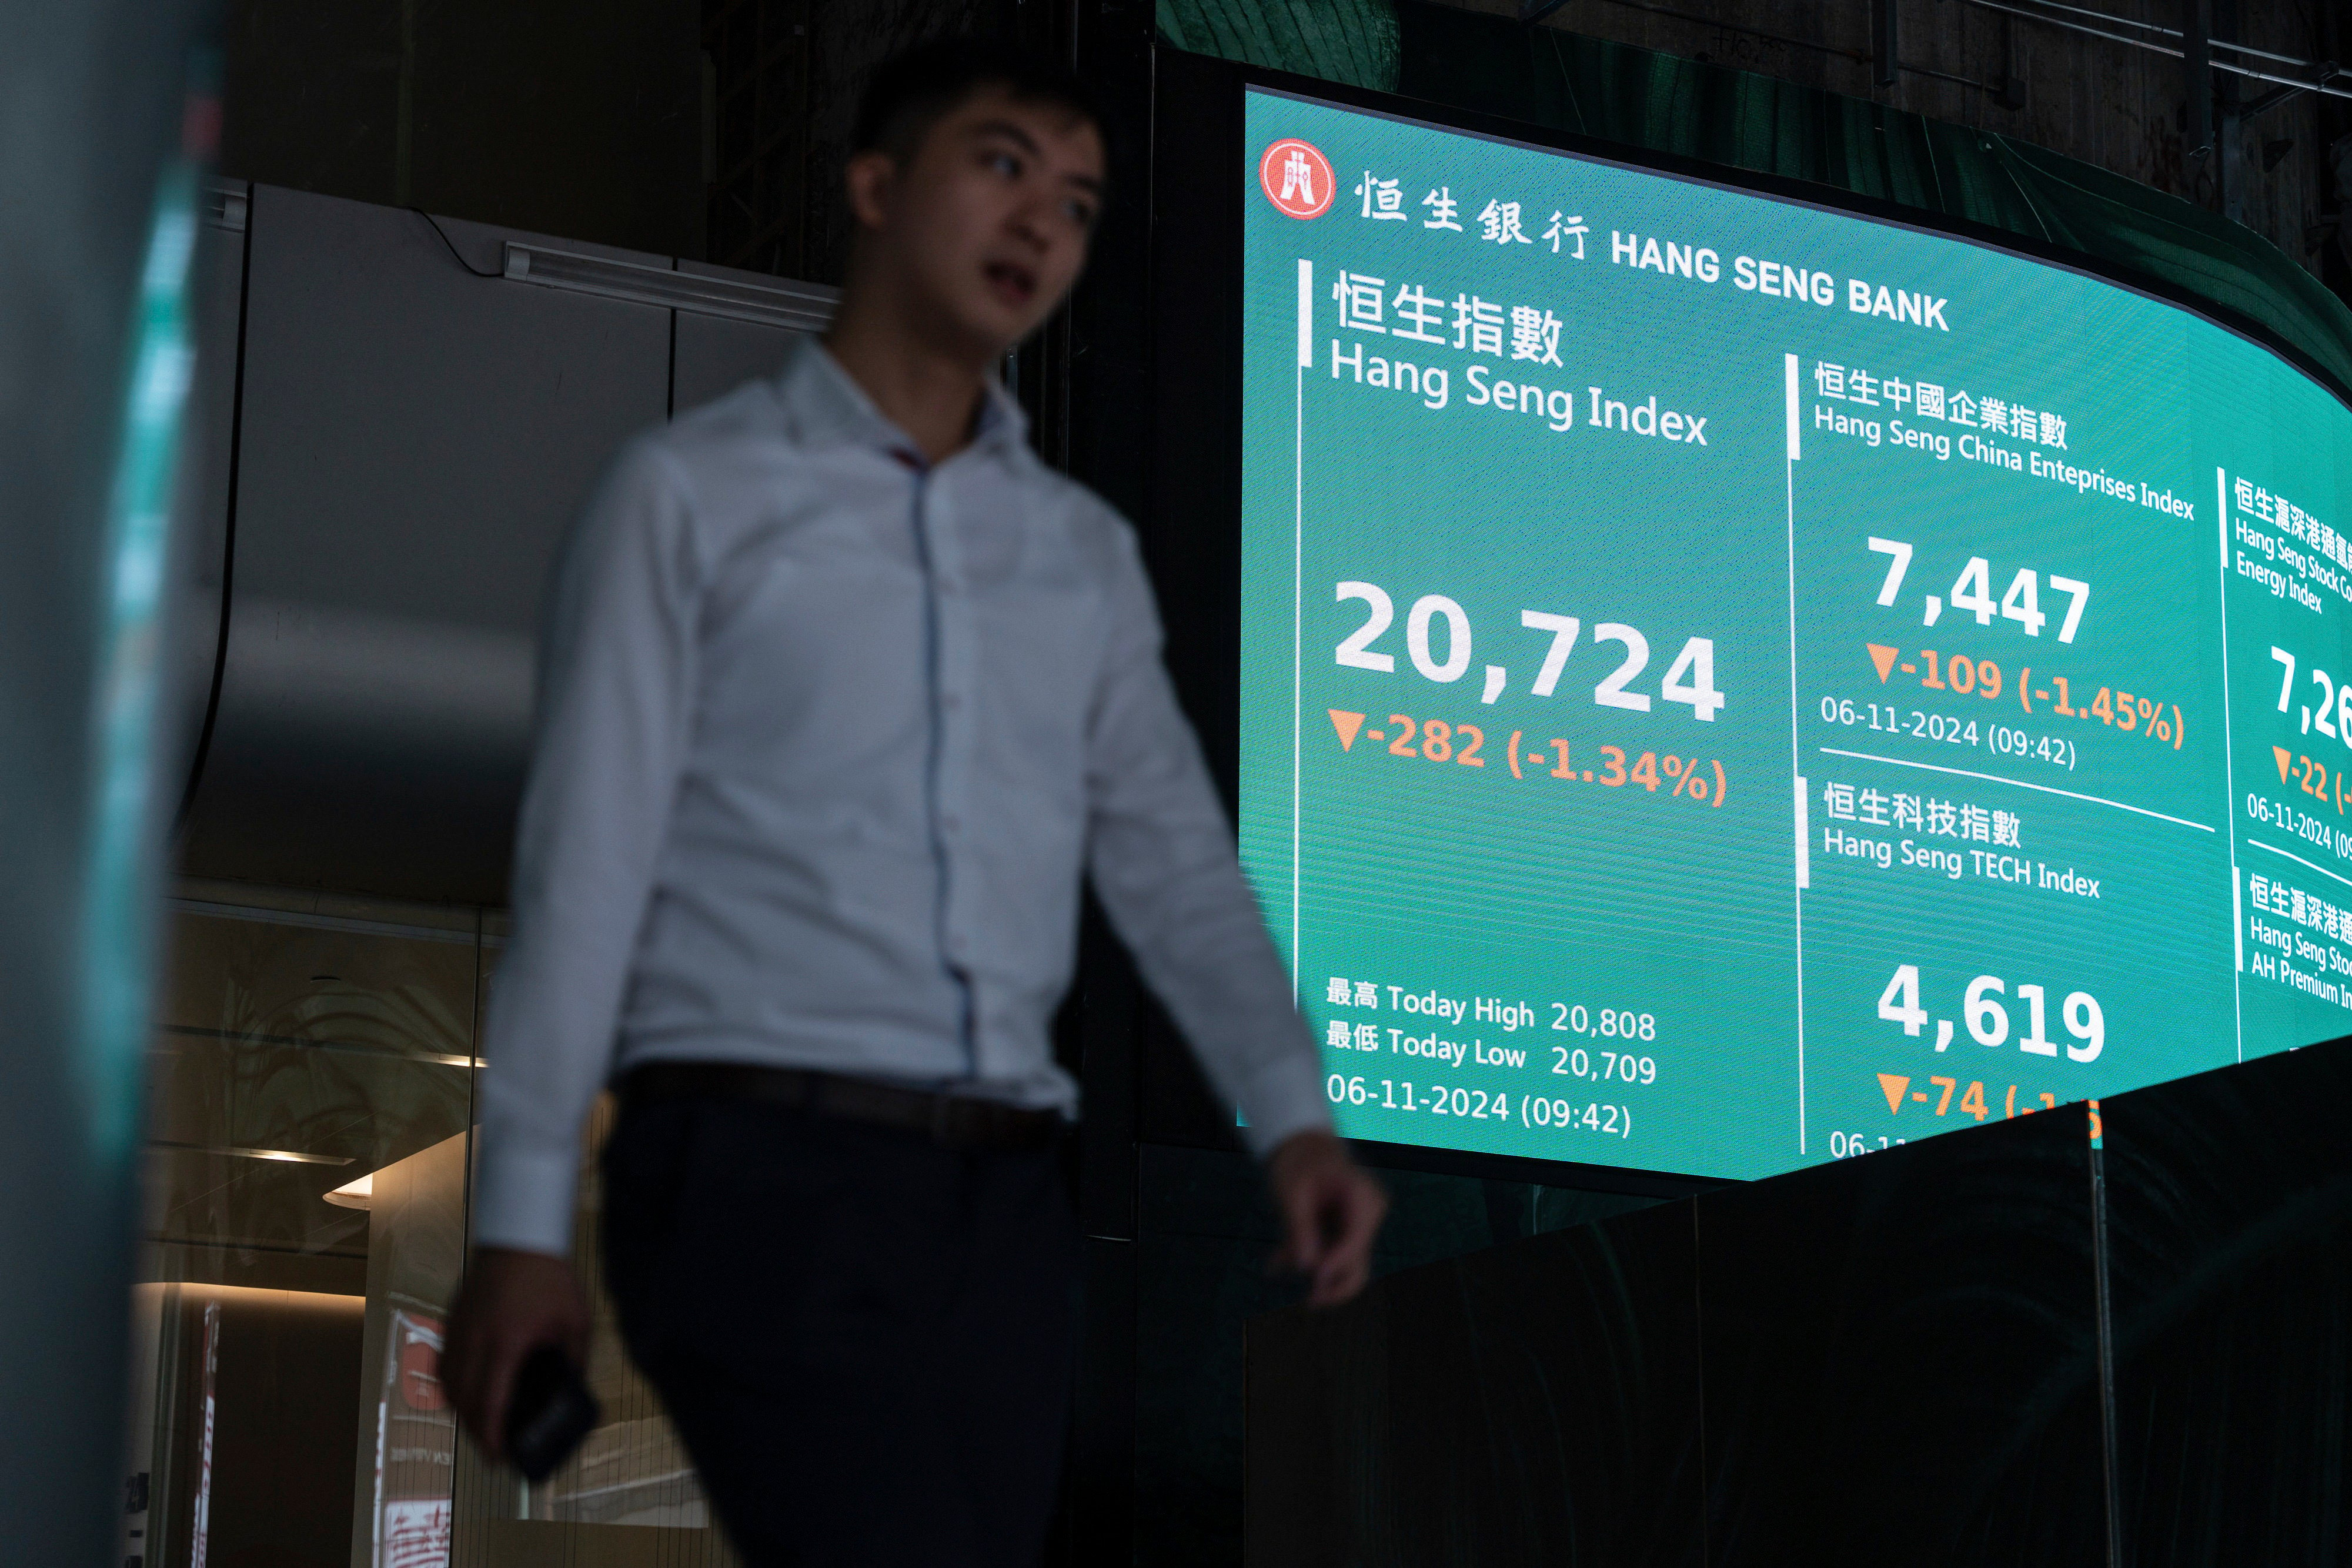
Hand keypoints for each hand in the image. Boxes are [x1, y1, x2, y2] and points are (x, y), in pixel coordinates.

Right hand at [441, 1247, 590, 1463]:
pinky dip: (454, 1386)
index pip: (492, 1402)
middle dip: (477, 1432)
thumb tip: (572, 1392)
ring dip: (463, 1411)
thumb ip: (573, 1360)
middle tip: (493, 1449)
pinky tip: (470, 1391)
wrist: (520, 1236)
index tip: (498, 1458)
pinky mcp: (453, 1321)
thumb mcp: (575, 1322)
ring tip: (483, 1425)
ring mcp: (459, 1331)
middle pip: (465, 1401)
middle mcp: (475, 1341)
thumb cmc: (550, 1278)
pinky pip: (445, 1364)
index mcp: (507, 1343)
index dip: (492, 1436)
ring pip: (449, 1385)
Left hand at [1265, 1129, 1386, 1306]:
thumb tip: (1306, 1268)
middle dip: (1333, 1286)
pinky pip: (1328, 1257)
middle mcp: (1368, 1216)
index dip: (1335, 1266)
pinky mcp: (1343, 1234)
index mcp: (1364, 1198)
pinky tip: (1275, 1262)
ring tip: (1276, 1264)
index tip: (1312, 1282)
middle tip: (1308, 1302)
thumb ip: (1299, 1228)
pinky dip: (1304, 1259)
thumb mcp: (1292, 1192)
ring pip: (1343, 1267)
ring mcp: (1358, 1226)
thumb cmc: (1299, 1162)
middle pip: (1359, 1264)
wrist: (1301, 1146)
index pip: (1356, 1242)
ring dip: (1311, 1272)